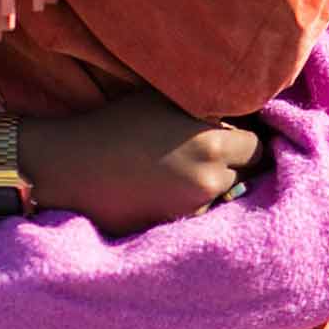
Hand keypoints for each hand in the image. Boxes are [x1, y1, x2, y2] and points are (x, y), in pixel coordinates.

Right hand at [19, 94, 262, 235]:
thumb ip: (206, 106)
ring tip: (184, 171)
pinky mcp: (176, 228)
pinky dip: (193, 204)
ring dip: (215, 186)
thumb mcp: (163, 100)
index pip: (258, 146)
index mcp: (212, 142)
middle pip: (247, 175)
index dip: (246, 140)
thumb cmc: (114, 126)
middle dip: (235, 165)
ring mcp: (194, 208)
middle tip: (208, 154)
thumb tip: (239, 107)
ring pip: (225, 197)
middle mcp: (210, 178)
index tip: (232, 136)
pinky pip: (201, 214)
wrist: (70, 168)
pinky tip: (168, 190)